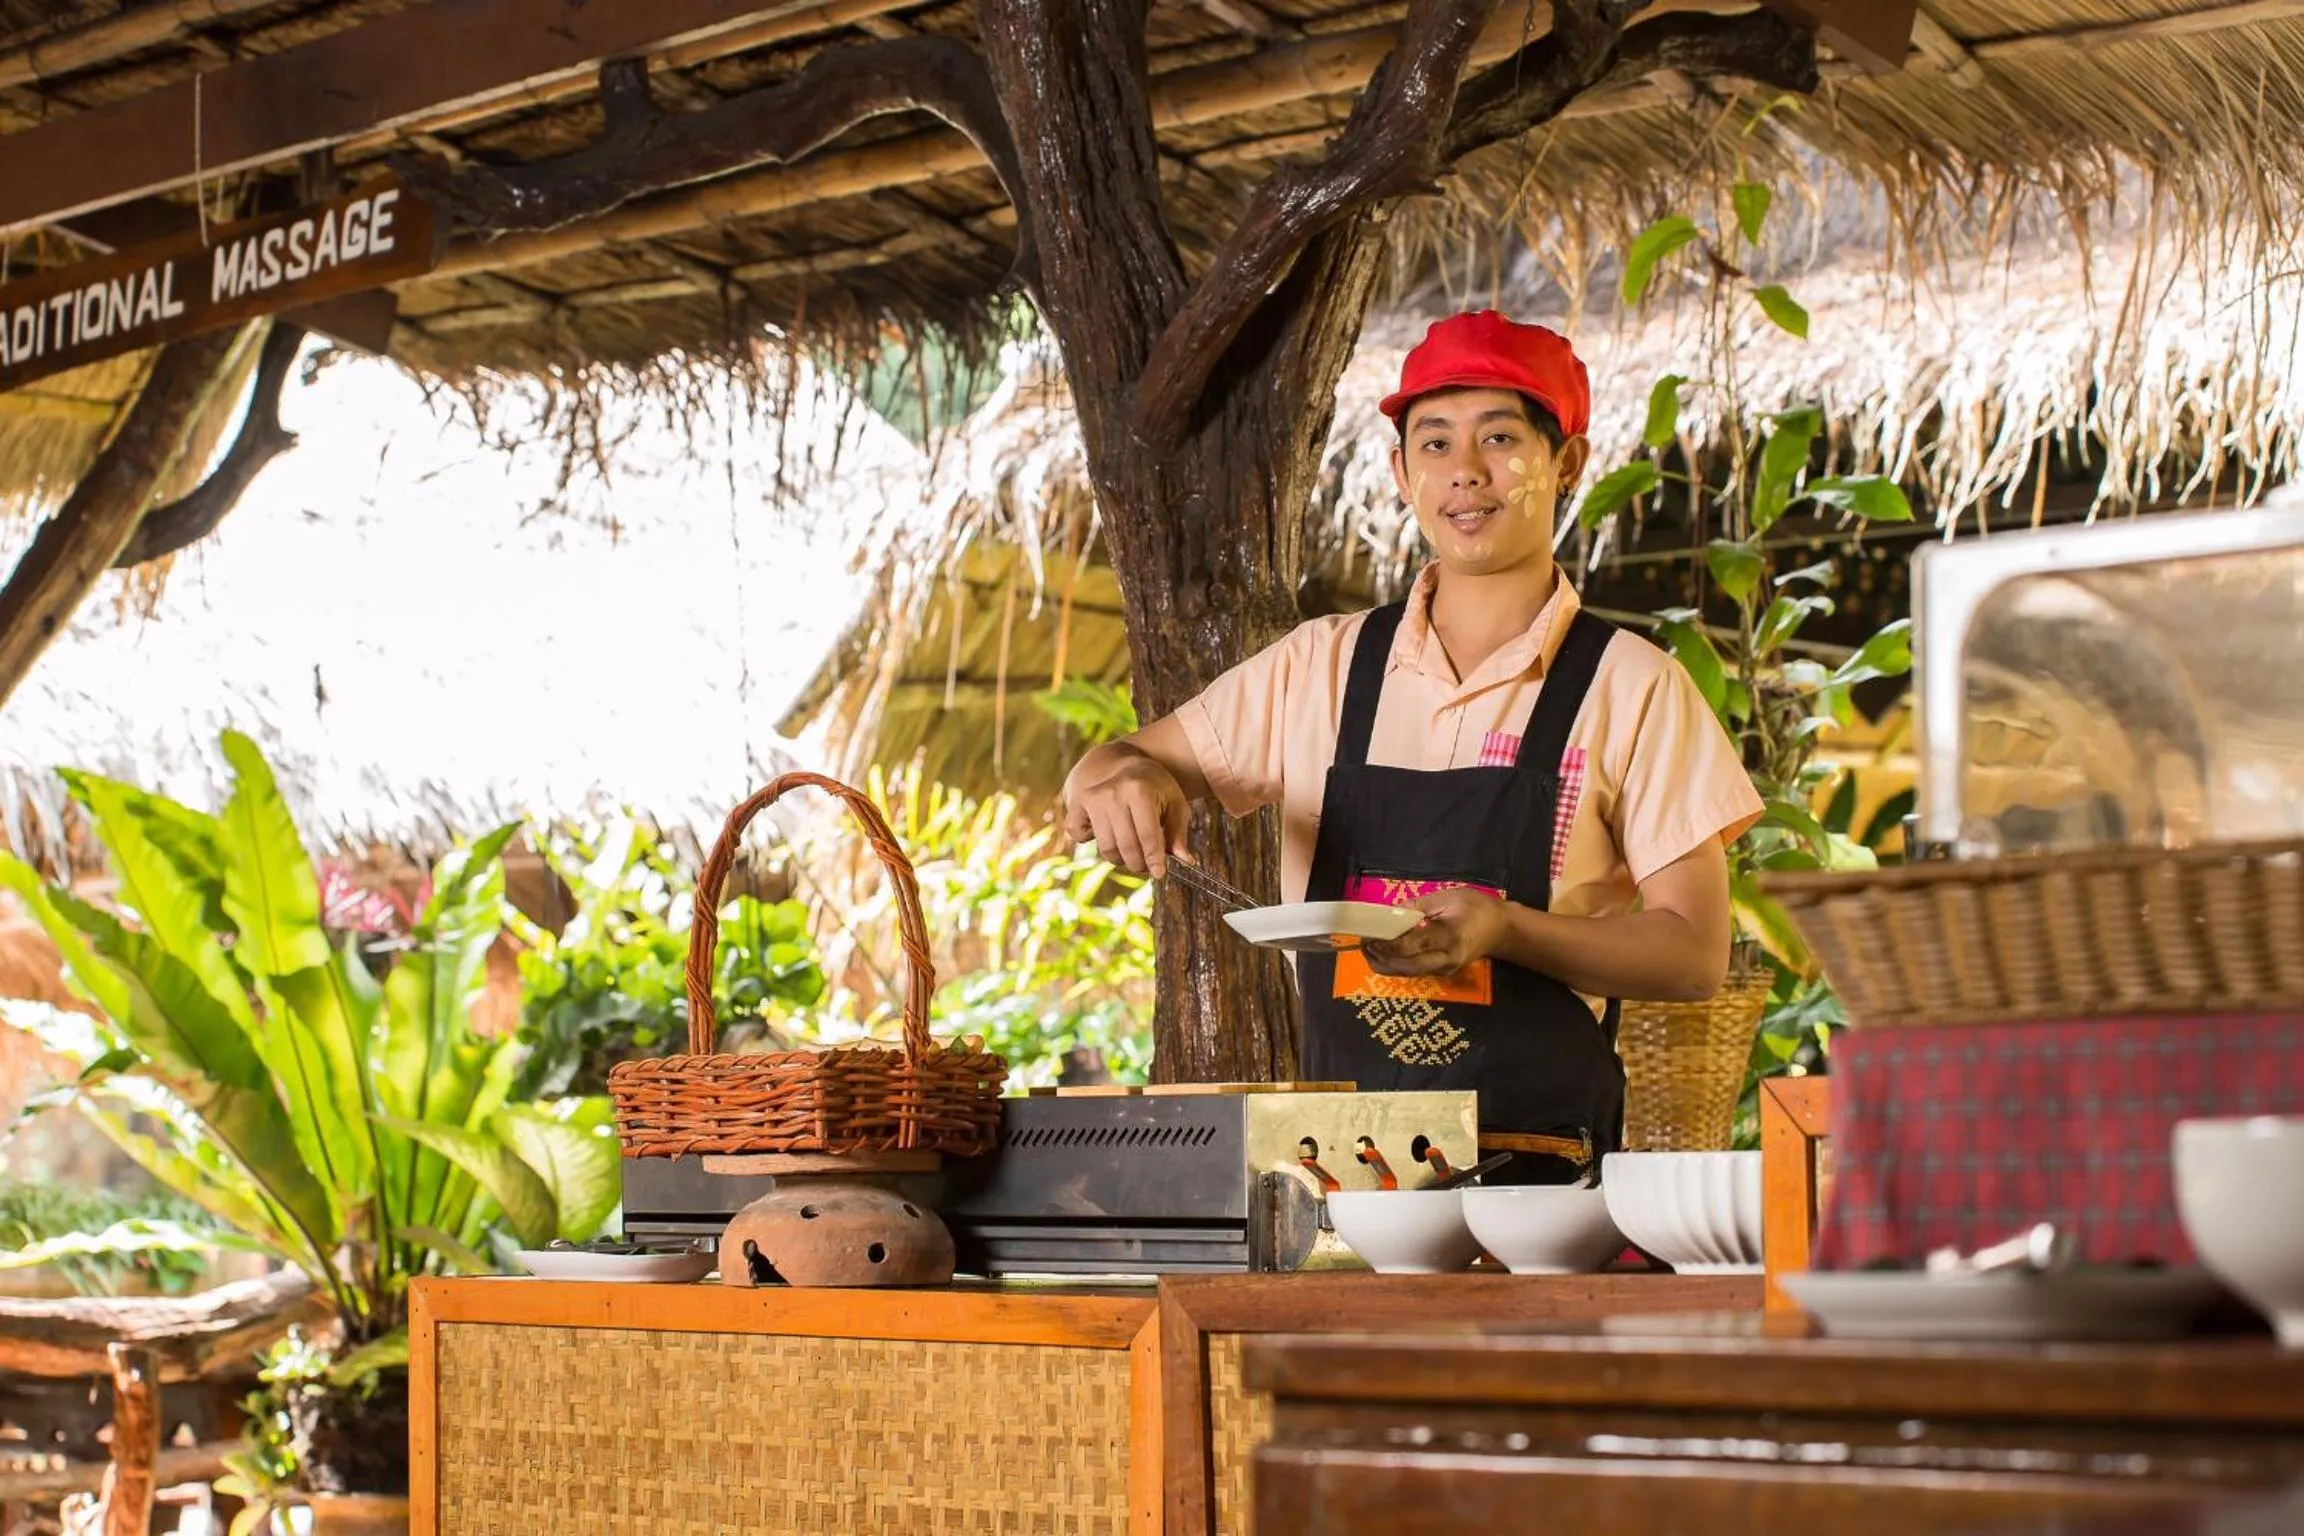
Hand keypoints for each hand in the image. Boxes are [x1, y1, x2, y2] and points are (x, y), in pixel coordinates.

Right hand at [1063, 746, 1188, 876]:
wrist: (1118, 761)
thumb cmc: (1151, 786)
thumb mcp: (1173, 801)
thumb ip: (1179, 831)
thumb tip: (1186, 861)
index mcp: (1139, 790)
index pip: (1148, 836)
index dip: (1154, 860)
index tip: (1160, 874)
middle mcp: (1112, 794)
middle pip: (1126, 847)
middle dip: (1140, 863)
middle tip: (1148, 865)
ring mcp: (1091, 800)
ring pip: (1106, 848)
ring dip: (1121, 858)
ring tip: (1132, 852)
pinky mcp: (1076, 805)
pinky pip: (1080, 837)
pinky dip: (1092, 841)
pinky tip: (1107, 832)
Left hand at [1362, 888, 1513, 975]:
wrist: (1501, 929)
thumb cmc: (1475, 907)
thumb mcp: (1447, 897)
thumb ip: (1418, 906)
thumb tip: (1390, 912)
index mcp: (1449, 936)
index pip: (1412, 945)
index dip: (1388, 943)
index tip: (1370, 934)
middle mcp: (1447, 958)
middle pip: (1409, 966)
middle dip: (1383, 958)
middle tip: (1364, 944)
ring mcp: (1446, 968)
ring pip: (1410, 972)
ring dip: (1386, 964)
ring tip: (1368, 950)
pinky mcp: (1443, 971)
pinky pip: (1415, 971)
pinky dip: (1397, 964)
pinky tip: (1383, 954)